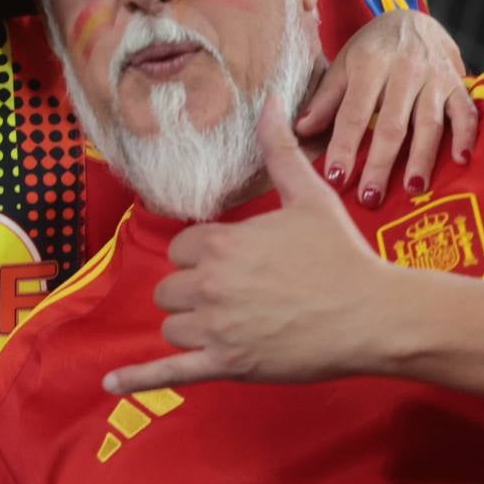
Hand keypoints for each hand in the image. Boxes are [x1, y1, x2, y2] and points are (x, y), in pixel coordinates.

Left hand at [104, 90, 403, 395]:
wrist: (373, 314)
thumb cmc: (342, 254)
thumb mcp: (308, 194)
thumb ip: (278, 150)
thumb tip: (271, 101)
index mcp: (221, 243)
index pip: (181, 249)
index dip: (205, 256)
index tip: (238, 262)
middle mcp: (210, 284)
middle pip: (170, 287)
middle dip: (195, 290)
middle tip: (239, 294)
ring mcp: (217, 328)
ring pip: (173, 326)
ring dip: (193, 325)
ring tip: (233, 323)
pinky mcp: (228, 364)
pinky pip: (171, 372)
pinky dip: (139, 378)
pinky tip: (109, 383)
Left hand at [298, 9, 474, 207]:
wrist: (414, 19)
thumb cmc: (372, 48)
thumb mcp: (344, 64)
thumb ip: (327, 98)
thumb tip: (302, 130)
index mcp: (369, 65)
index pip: (353, 112)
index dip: (343, 146)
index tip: (335, 177)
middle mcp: (404, 71)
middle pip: (391, 124)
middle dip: (380, 163)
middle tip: (370, 197)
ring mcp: (434, 78)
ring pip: (428, 123)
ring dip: (421, 158)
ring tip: (412, 189)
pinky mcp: (458, 83)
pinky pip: (465, 112)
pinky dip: (466, 136)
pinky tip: (461, 161)